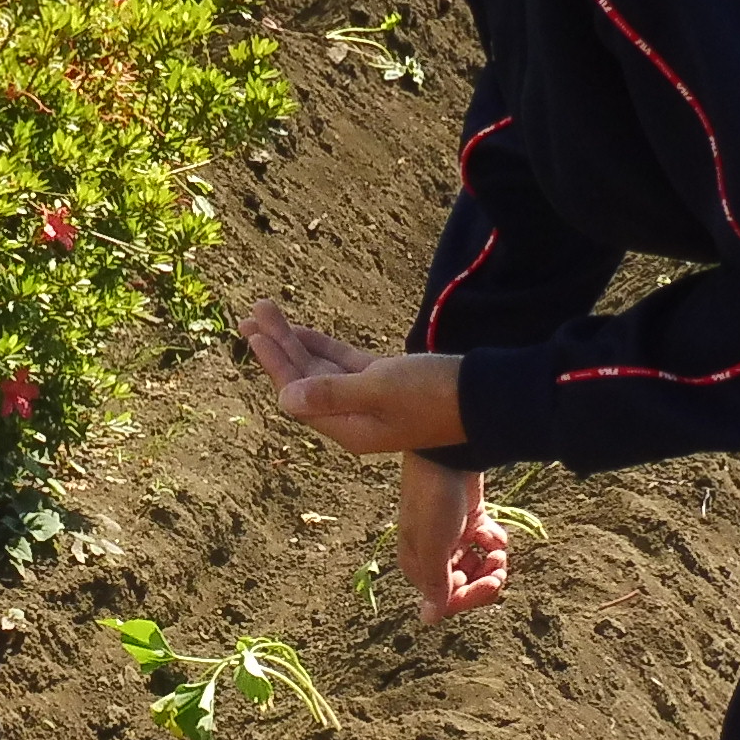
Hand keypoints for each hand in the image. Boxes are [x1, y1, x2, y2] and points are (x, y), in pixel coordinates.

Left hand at [240, 300, 466, 454]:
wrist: (488, 396)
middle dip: (278, 346)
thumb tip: (285, 399)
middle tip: (251, 313)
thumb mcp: (380, 390)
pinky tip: (301, 331)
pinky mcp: (386, 383)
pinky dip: (322, 347)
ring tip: (267, 311)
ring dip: (296, 341)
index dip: (275, 362)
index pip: (299, 394)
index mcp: (350, 428)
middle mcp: (355, 419)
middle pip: (305, 380)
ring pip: (321, 368)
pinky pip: (343, 364)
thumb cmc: (435, 395)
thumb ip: (331, 392)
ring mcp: (370, 400)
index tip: (254, 332)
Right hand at [399, 454, 510, 622]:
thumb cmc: (434, 501)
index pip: (447, 599)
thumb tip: (428, 621)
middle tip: (500, 568)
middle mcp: (433, 555)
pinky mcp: (470, 522)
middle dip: (484, 580)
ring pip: (477, 566)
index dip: (471, 597)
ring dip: (491, 563)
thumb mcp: (435, 547)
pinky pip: (485, 544)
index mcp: (418, 565)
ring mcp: (452, 538)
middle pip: (464, 584)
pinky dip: (494, 542)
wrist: (448, 455)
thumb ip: (436, 585)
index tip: (492, 583)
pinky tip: (494, 532)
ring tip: (498, 550)